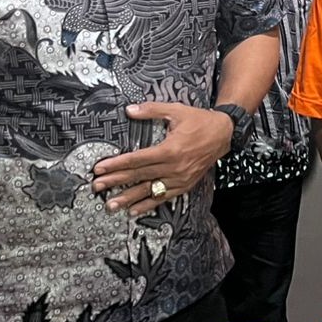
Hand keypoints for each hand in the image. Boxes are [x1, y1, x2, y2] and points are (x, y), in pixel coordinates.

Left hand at [92, 102, 232, 216]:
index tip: (99, 169)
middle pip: (139, 176)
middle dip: (116, 182)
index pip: (137, 159)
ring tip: (111, 205)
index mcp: (170, 149)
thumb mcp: (176, 111)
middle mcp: (174, 166)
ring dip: (128, 198)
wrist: (224, 134)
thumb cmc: (200, 121)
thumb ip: (152, 110)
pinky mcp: (185, 184)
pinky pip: (163, 197)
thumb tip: (129, 110)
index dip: (116, 164)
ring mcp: (180, 178)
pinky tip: (134, 210)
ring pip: (149, 190)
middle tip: (97, 187)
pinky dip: (148, 205)